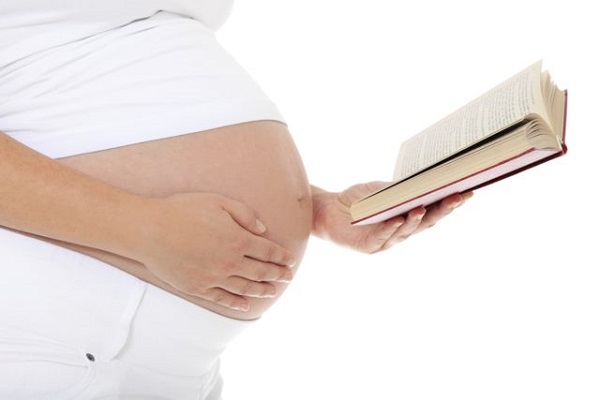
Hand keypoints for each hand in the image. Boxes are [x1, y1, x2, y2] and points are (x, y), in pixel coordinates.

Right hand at [137, 192, 295, 311]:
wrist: (150, 230)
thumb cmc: (183, 210)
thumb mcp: (218, 202)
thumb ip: (245, 215)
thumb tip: (263, 229)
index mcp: (238, 240)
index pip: (268, 252)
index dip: (281, 257)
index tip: (290, 261)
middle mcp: (230, 262)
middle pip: (261, 272)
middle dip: (277, 275)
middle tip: (288, 277)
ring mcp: (214, 278)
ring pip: (245, 288)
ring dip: (262, 290)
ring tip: (272, 291)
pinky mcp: (198, 288)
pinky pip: (222, 299)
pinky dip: (237, 304)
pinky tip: (246, 306)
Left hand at [312, 182, 471, 252]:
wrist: (327, 211)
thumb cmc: (357, 201)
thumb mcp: (381, 191)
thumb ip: (400, 189)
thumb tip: (424, 179)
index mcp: (407, 218)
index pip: (433, 212)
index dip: (450, 204)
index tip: (468, 191)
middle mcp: (400, 232)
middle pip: (425, 223)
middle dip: (442, 210)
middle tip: (457, 198)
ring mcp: (385, 241)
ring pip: (406, 231)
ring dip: (415, 219)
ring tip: (423, 207)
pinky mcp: (368, 246)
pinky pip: (382, 236)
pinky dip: (391, 228)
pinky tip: (398, 219)